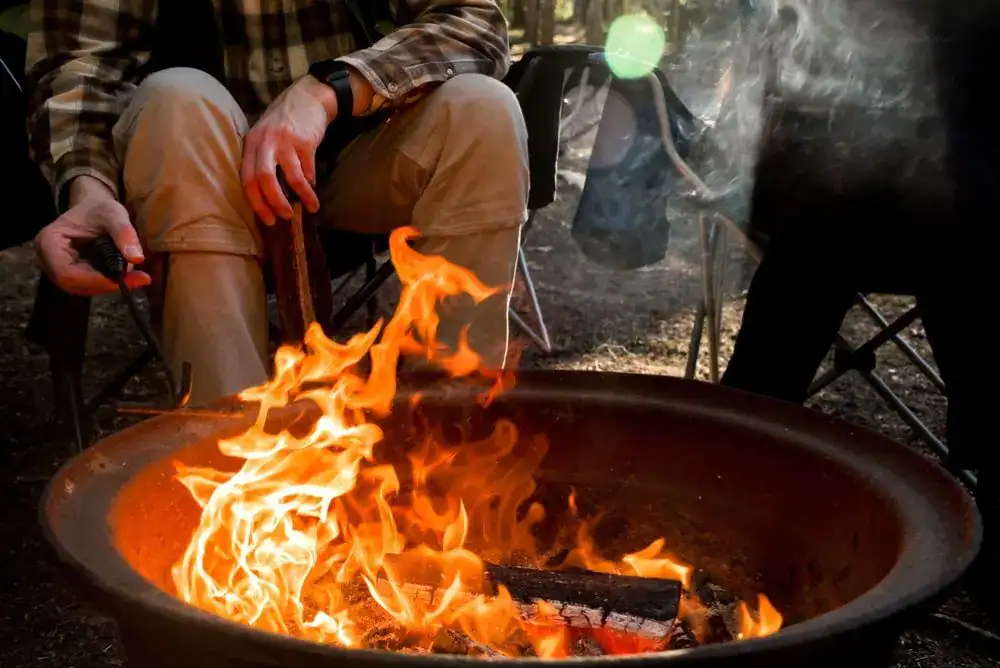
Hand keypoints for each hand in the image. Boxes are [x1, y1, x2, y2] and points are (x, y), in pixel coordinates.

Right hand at [34, 178, 150, 294]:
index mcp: (49, 243)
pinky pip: (87, 285)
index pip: (67, 273)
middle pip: (74, 284)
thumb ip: (124, 233)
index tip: (124, 278)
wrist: (93, 211)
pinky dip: (108, 283)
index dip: (95, 280)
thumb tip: (137, 258)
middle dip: (106, 283)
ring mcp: (55, 269)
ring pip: (82, 288)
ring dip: (109, 285)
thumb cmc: (99, 209)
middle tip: (139, 278)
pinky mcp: (69, 274)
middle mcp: (46, 259)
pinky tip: (127, 276)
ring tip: (137, 276)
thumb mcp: (113, 214)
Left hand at [242, 75, 335, 224]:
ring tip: (311, 207)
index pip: (247, 180)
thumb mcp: (264, 137)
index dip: (257, 203)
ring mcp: (285, 141)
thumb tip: (269, 198)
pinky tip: (313, 187)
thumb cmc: (284, 123)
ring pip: (292, 177)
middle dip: (275, 202)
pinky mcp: (305, 141)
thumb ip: (262, 161)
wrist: (307, 97)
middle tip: (285, 216)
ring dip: (303, 196)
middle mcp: (265, 142)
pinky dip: (311, 182)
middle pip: (264, 179)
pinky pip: (308, 169)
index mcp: (251, 145)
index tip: (268, 220)